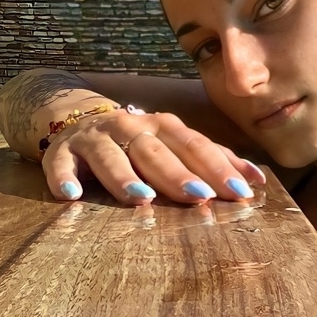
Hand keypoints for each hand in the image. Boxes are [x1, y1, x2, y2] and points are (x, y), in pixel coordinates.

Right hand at [41, 106, 265, 205]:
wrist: (81, 118)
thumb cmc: (141, 141)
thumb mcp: (175, 144)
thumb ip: (212, 159)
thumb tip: (257, 179)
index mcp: (163, 126)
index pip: (193, 145)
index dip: (217, 166)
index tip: (241, 191)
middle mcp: (131, 126)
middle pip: (155, 150)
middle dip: (178, 173)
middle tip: (200, 197)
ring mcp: (95, 137)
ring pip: (110, 154)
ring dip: (124, 175)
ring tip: (142, 198)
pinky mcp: (63, 150)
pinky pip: (59, 162)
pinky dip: (63, 176)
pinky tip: (71, 195)